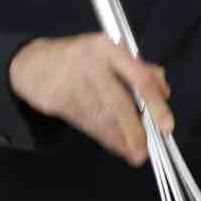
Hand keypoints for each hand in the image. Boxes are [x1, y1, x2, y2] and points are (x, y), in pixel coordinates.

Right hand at [8, 33, 172, 165]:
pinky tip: (116, 145)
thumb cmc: (83, 58)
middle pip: (120, 103)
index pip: (140, 78)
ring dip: (120, 138)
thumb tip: (165, 92)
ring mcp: (72, 81)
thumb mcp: (111, 53)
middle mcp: (91, 63)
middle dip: (135, 131)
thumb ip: (141, 69)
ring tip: (134, 153)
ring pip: (102, 117)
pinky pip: (87, 122)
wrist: (33, 62)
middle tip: (146, 150)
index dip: (156, 105)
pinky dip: (104, 137)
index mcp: (109, 48)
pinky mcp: (57, 98)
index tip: (166, 127)